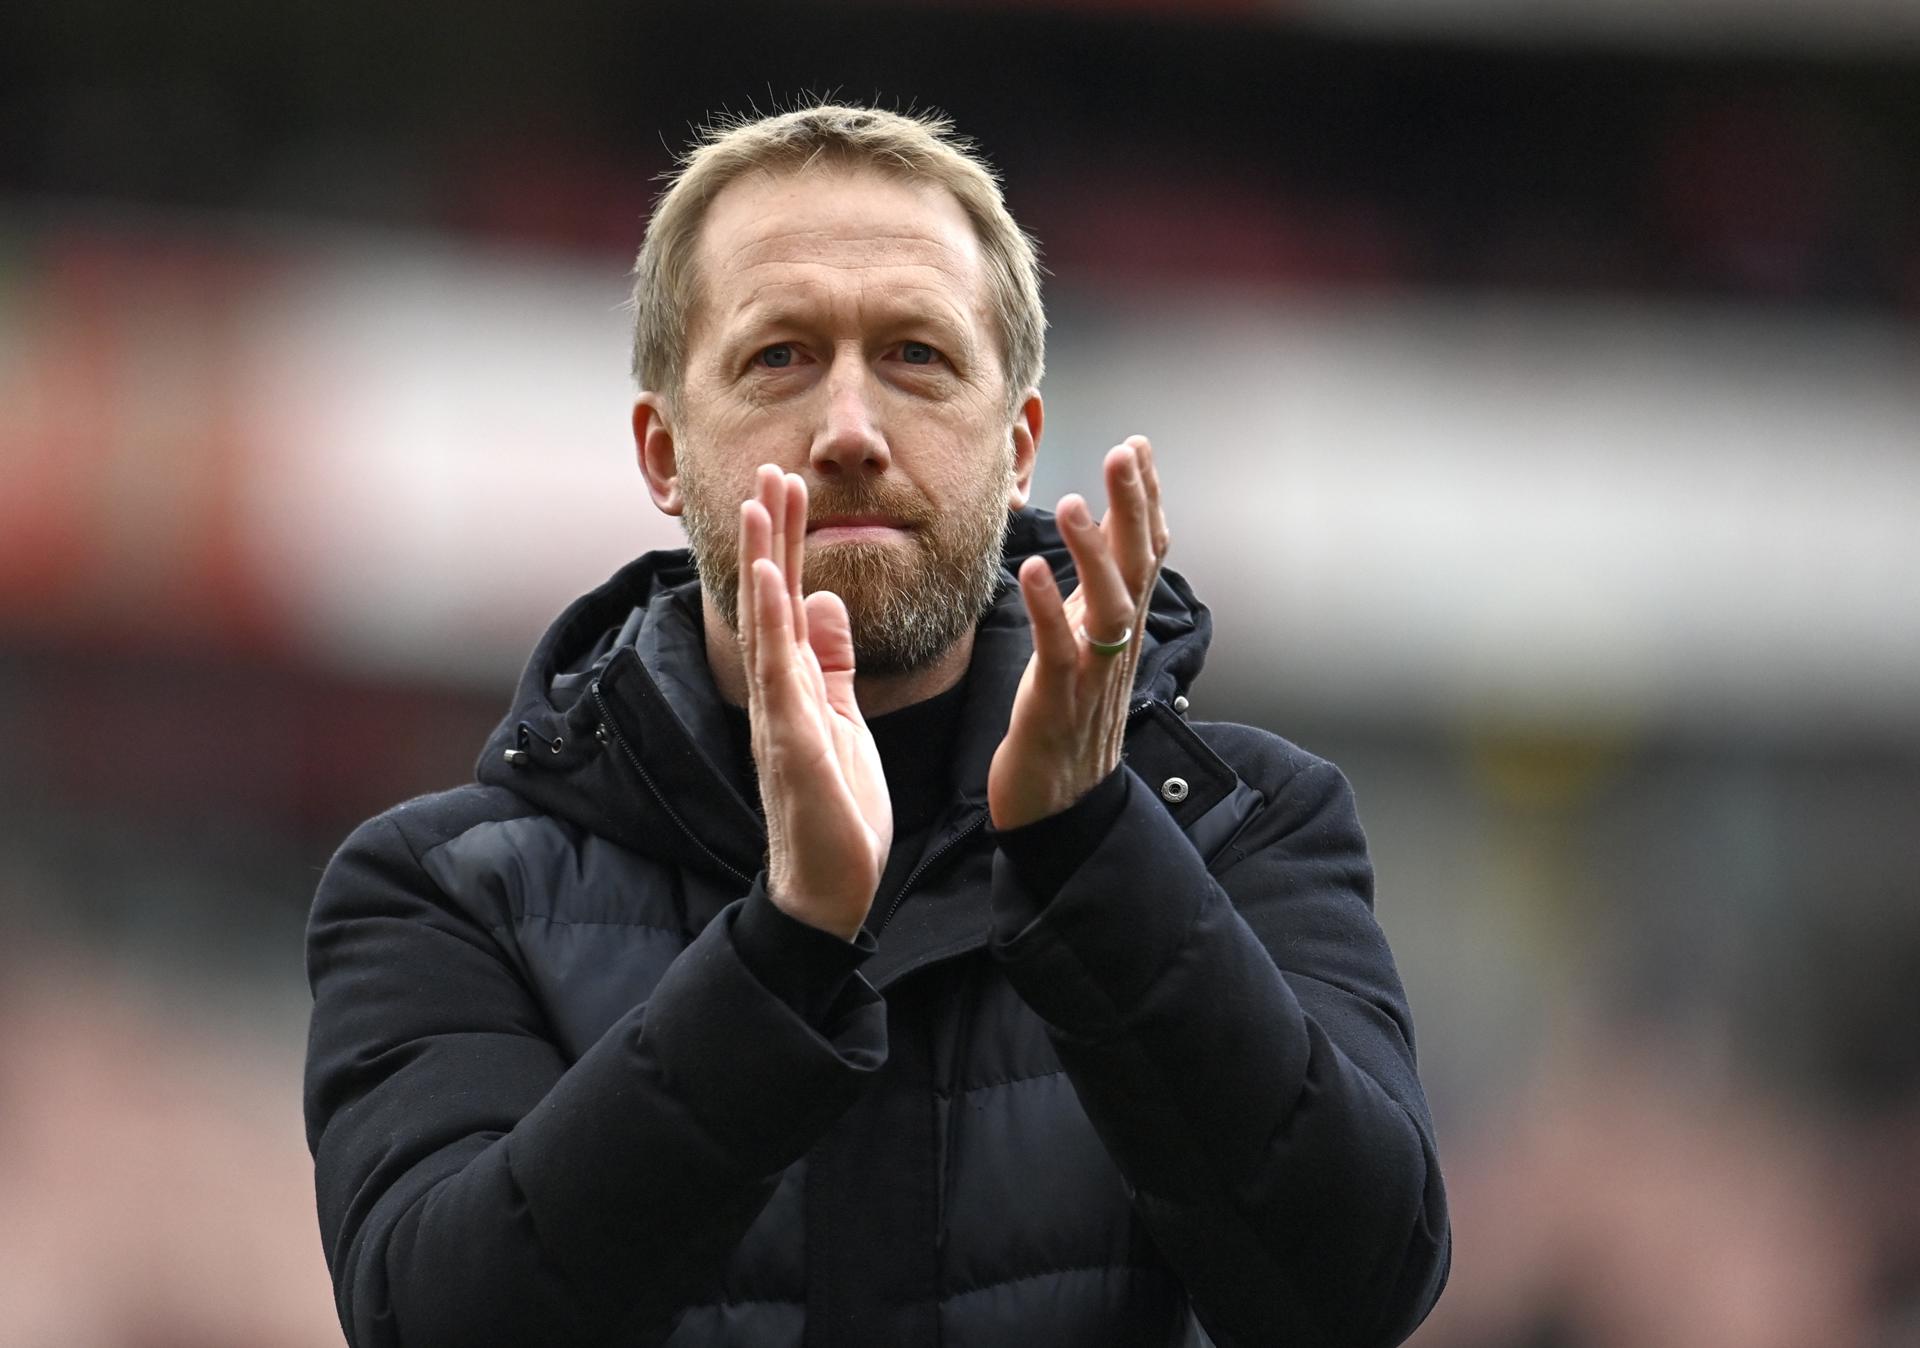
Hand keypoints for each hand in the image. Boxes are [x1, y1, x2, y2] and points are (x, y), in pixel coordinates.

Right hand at [739, 465, 892, 938]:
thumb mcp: (843, 719)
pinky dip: (774, 626)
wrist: (830, 889)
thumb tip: (824, 599)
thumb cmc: (836, 811)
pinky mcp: (792, 744)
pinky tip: (774, 581)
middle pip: (770, 599)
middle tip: (769, 468)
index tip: (788, 485)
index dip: (787, 541)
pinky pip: (779, 675)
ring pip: (765, 625)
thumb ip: (831, 662)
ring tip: (759, 502)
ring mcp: (779, 716)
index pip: (788, 599)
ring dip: (762, 560)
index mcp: (793, 685)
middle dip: (771, 533)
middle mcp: (777, 692)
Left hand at [989, 436, 1169, 830]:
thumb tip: (1101, 534)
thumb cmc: (1065, 719)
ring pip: (1108, 606)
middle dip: (1135, 506)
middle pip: (1139, 566)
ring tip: (1073, 504)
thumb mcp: (1086, 644)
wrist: (1059, 805)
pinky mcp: (1057, 702)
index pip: (1147, 551)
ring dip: (1094, 552)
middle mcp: (1116, 644)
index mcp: (1121, 626)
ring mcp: (1092, 674)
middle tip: (1126, 452)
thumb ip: (1095, 591)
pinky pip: (1059, 650)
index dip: (1146, 499)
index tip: (1137, 445)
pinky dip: (1048, 609)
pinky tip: (1031, 571)